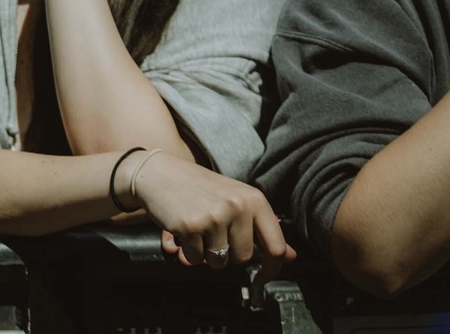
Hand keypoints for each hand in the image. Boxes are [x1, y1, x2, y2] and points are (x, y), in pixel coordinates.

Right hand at [129, 153, 296, 287]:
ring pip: (219, 261)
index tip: (262, 277)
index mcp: (253, 199)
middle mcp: (237, 206)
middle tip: (213, 235)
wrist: (158, 173)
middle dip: (227, 255)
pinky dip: (187, 251)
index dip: (272, 269)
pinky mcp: (190, 226)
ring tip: (197, 231)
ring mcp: (214, 216)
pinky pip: (195, 258)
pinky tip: (182, 231)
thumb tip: (291, 256)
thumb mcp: (235, 200)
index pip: (276, 246)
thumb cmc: (198, 187)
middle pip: (243, 258)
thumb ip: (262, 228)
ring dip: (206, 254)